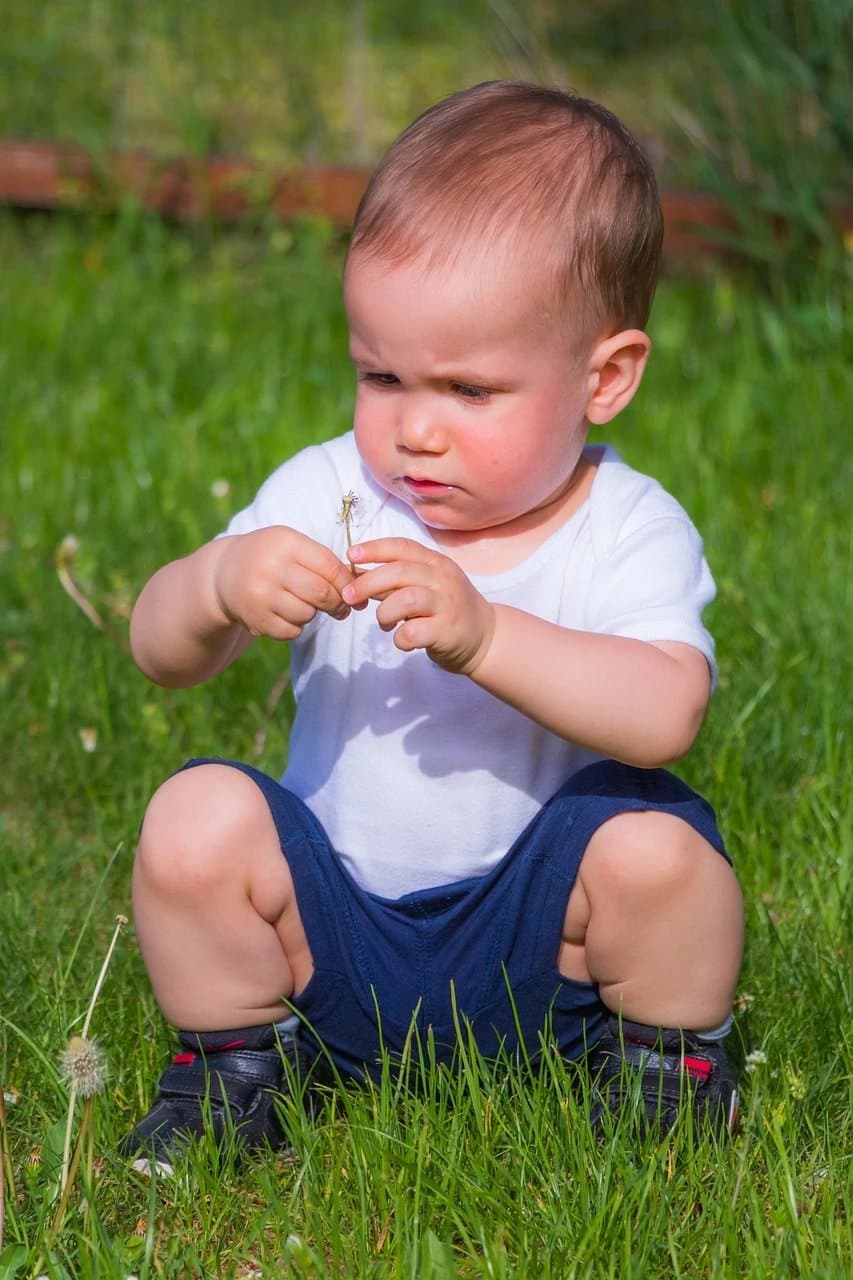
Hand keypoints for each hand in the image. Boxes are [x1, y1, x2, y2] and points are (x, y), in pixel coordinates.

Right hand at [212, 527, 353, 640]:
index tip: (356, 592)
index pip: (329, 567)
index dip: (348, 583)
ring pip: (307, 614)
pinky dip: (295, 626)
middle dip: (337, 603)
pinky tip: (284, 613)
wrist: (223, 573)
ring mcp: (261, 595)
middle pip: (322, 594)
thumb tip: (361, 586)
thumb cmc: (270, 557)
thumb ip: (324, 562)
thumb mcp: (292, 546)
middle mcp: (271, 568)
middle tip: (340, 607)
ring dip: (312, 613)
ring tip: (301, 603)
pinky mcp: (256, 619)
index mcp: (285, 543)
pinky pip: (292, 631)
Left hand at [342, 537, 495, 673]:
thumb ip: (395, 580)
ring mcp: (448, 605)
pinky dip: (399, 638)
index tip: (351, 555)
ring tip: (384, 623)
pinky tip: (402, 641)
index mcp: (436, 563)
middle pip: (399, 572)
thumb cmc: (446, 609)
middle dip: (367, 583)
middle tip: (348, 596)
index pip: (402, 547)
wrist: (485, 637)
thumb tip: (357, 574)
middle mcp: (444, 579)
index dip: (374, 548)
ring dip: (384, 612)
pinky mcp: (448, 632)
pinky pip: (413, 632)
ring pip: (406, 599)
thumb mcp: (426, 586)